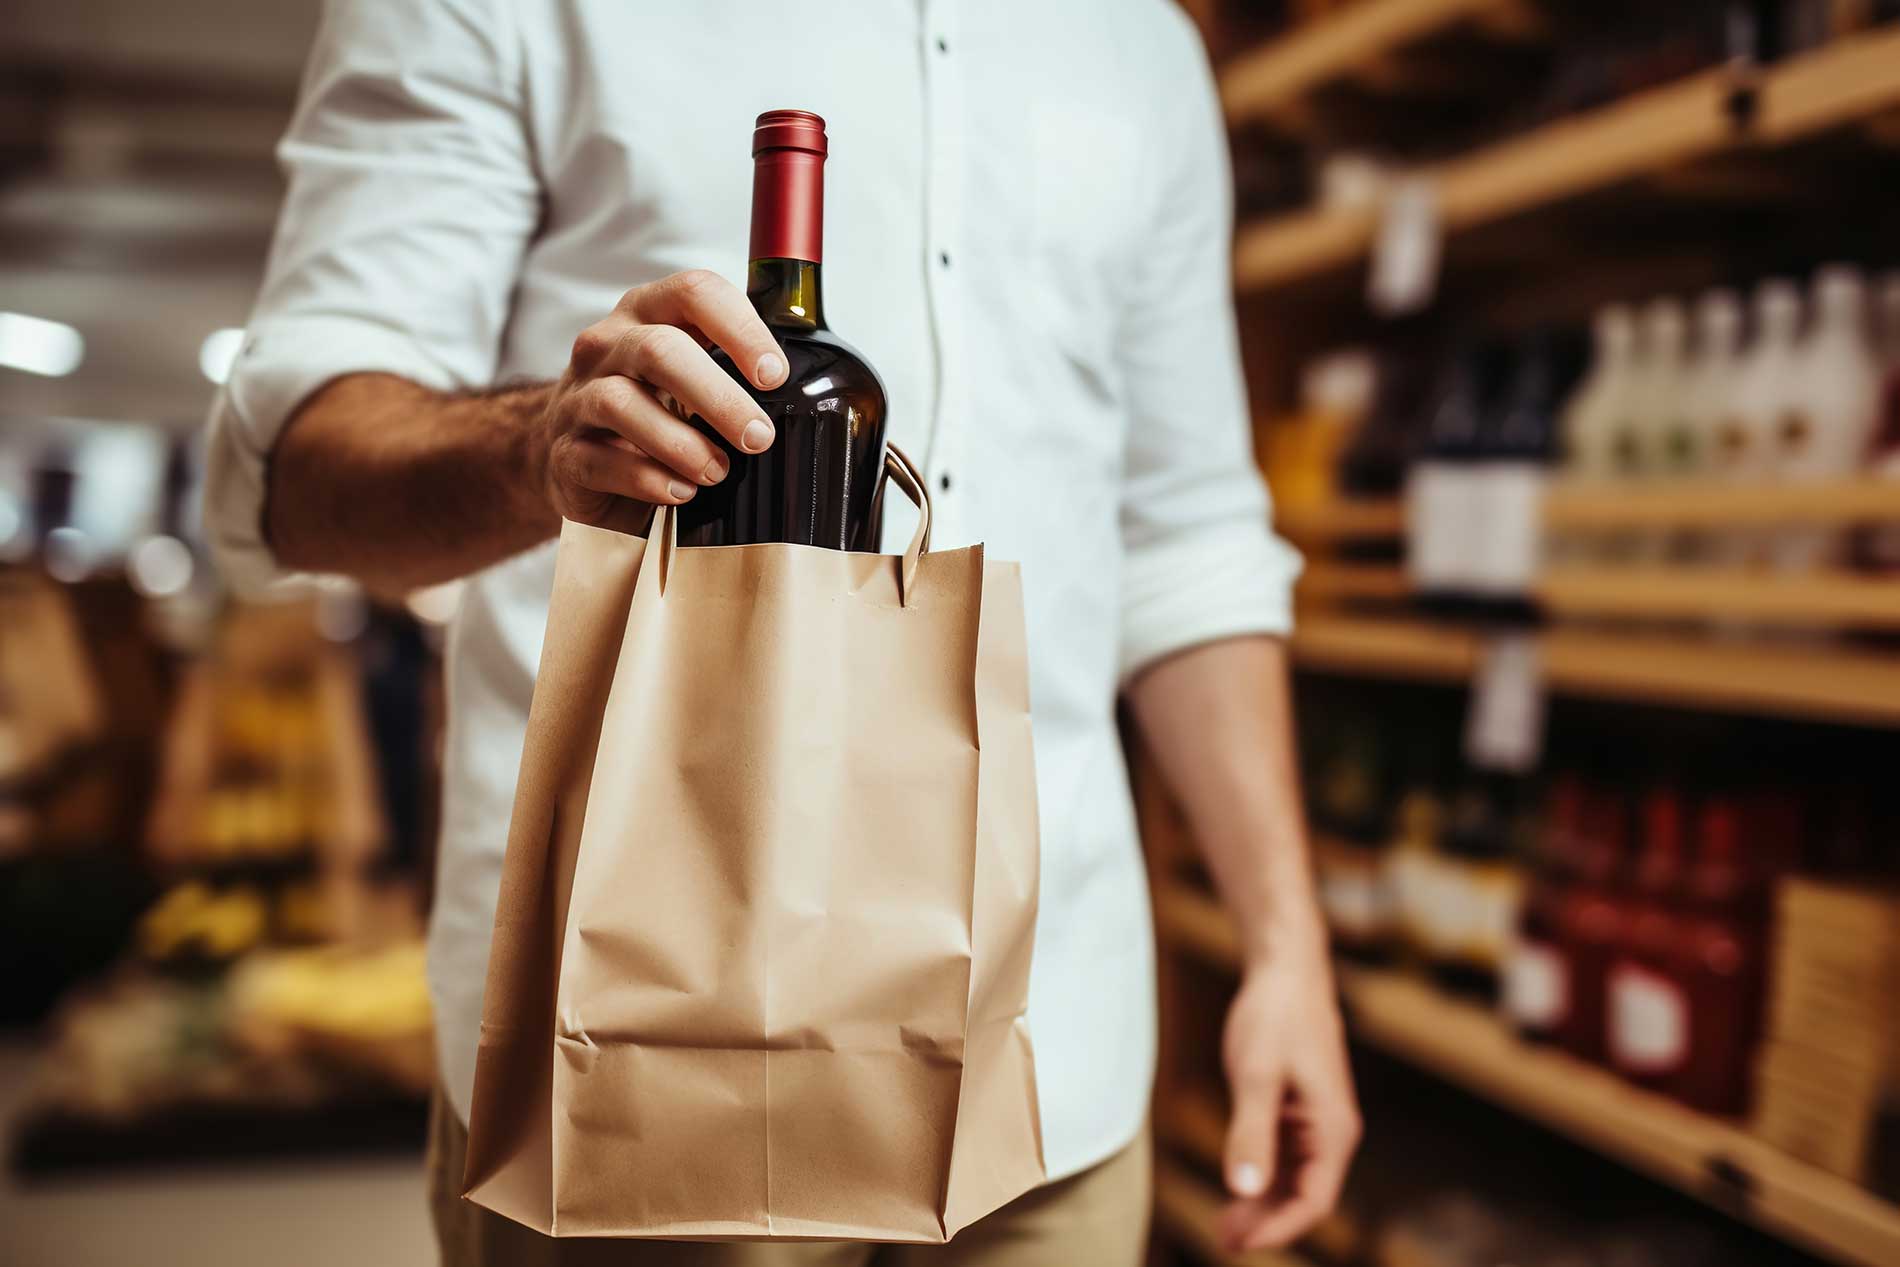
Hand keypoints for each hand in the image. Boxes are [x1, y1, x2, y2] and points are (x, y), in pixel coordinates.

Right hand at [529, 269, 787, 531]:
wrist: (574, 456)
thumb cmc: (653, 410)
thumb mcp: (691, 375)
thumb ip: (736, 369)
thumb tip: (817, 398)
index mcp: (649, 313)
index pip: (694, 292)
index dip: (740, 328)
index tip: (774, 375)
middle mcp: (608, 345)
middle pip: (660, 351)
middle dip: (718, 396)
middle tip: (758, 437)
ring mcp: (578, 397)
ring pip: (621, 404)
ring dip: (680, 442)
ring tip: (718, 472)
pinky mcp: (564, 452)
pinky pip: (599, 460)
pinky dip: (647, 480)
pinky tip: (681, 493)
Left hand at [1218, 946, 1360, 1252]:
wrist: (1286, 969)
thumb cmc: (1276, 1016)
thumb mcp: (1256, 1076)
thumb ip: (1250, 1133)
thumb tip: (1243, 1189)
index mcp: (1334, 1130)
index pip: (1314, 1201)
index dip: (1280, 1229)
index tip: (1241, 1244)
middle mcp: (1331, 1132)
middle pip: (1304, 1197)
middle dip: (1267, 1223)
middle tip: (1223, 1241)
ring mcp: (1315, 1122)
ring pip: (1292, 1179)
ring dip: (1262, 1204)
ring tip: (1223, 1227)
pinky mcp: (1298, 1110)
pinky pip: (1283, 1157)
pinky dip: (1261, 1176)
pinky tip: (1235, 1189)